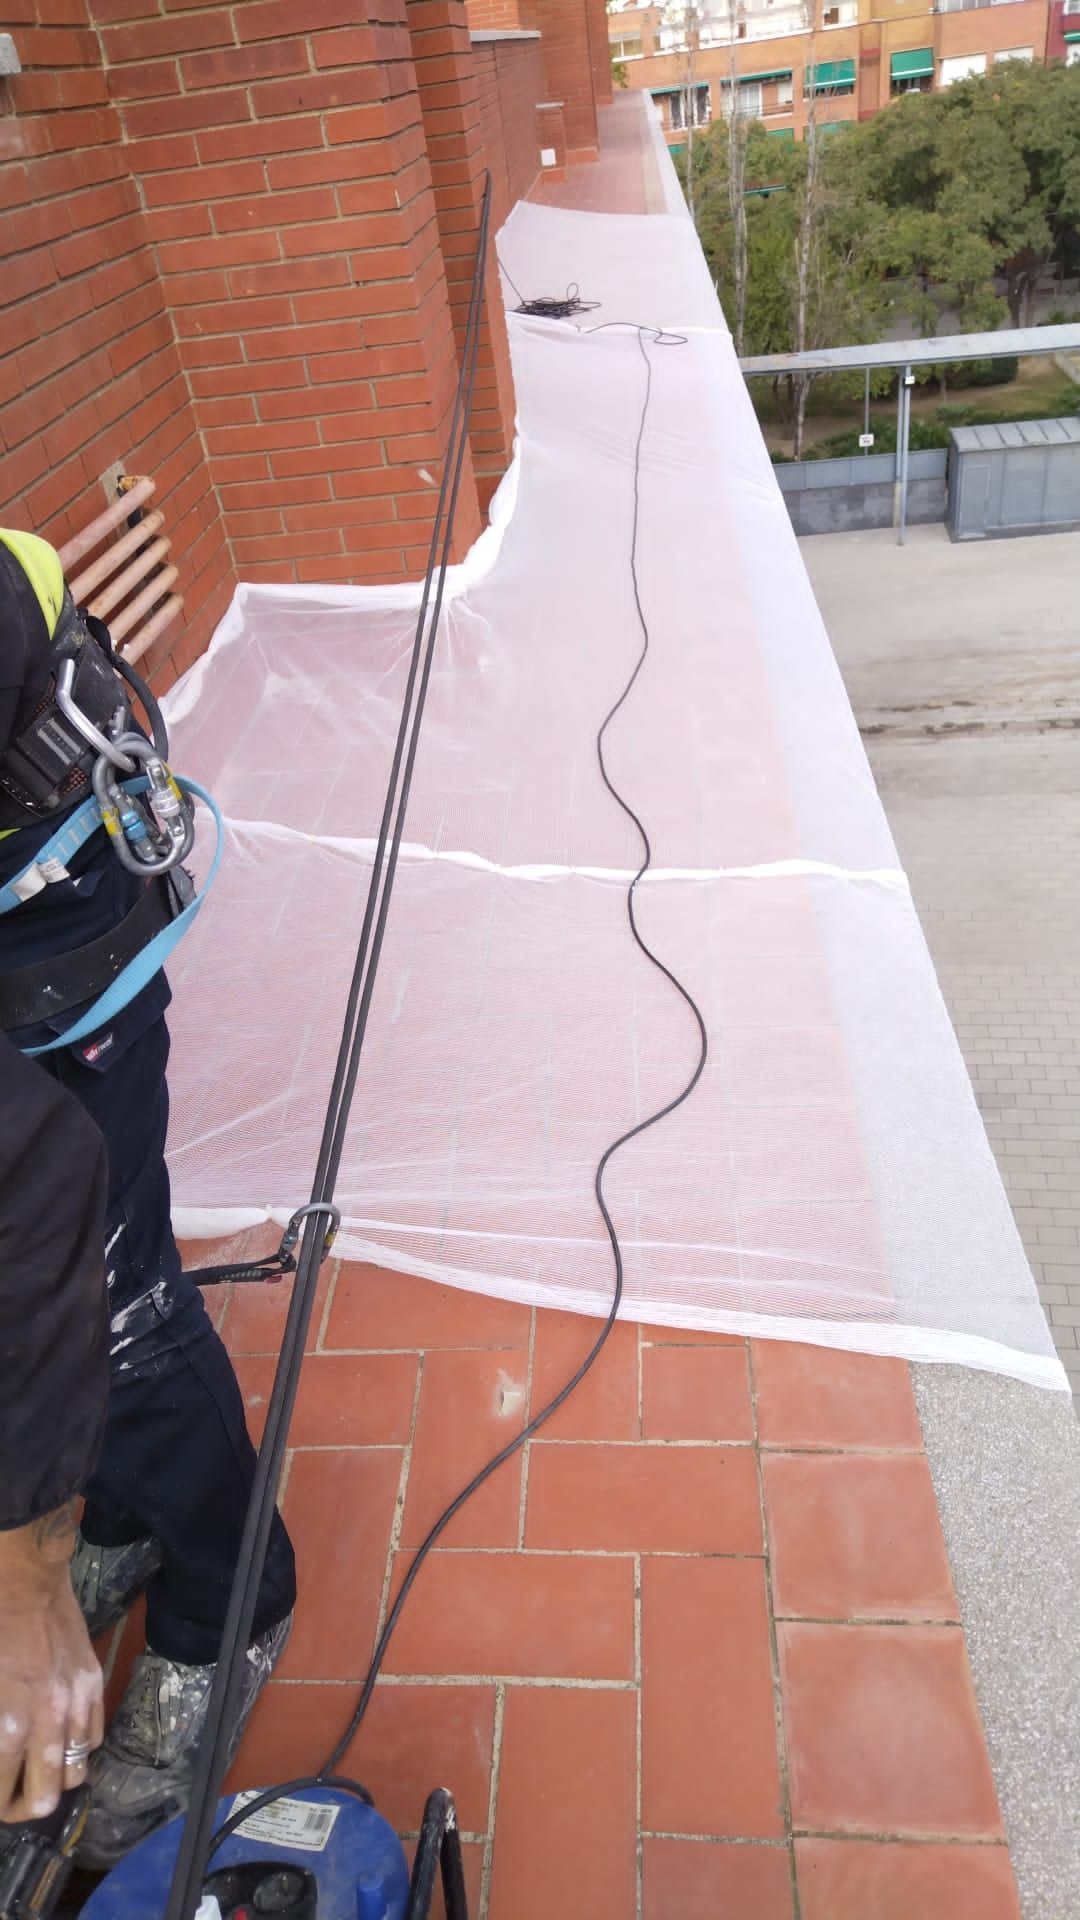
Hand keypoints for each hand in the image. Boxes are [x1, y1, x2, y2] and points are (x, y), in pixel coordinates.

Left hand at [0, 1503, 103, 1821]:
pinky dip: (75, 1747)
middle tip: (8, 1796)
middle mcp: (48, 1720)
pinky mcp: (93, 1680)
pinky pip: (93, 1736)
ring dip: (52, 1778)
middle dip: (21, 1806)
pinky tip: (56, 1735)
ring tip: (33, 1769)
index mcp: (9, 1723)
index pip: (4, 1794)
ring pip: (75, 1772)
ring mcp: (77, 1700)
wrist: (24, 1572)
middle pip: (46, 1799)